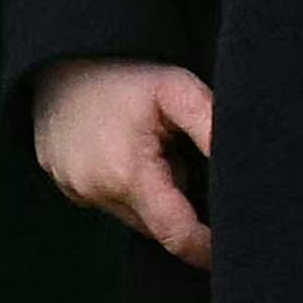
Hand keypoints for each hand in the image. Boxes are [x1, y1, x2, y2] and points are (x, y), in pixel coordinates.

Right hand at [29, 57, 215, 266]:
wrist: (64, 55)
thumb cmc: (125, 71)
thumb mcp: (176, 88)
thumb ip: (209, 126)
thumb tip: (238, 163)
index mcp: (128, 175)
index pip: (176, 234)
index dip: (206, 247)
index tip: (228, 241)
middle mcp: (97, 193)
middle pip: (156, 225)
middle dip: (179, 205)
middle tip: (183, 155)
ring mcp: (76, 192)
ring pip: (134, 214)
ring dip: (152, 194)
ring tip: (152, 145)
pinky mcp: (65, 186)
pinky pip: (109, 201)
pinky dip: (128, 186)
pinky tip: (128, 148)